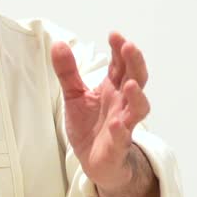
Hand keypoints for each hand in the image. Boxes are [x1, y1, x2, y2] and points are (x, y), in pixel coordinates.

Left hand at [51, 32, 150, 191]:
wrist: (95, 162)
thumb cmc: (90, 126)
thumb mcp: (74, 95)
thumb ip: (67, 71)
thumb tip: (58, 44)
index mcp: (113, 88)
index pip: (120, 64)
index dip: (119, 50)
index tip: (114, 34)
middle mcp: (122, 103)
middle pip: (136, 79)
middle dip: (134, 63)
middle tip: (129, 47)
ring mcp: (124, 124)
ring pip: (138, 109)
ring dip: (136, 96)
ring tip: (129, 84)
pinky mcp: (118, 146)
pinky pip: (122, 138)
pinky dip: (121, 131)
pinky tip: (117, 124)